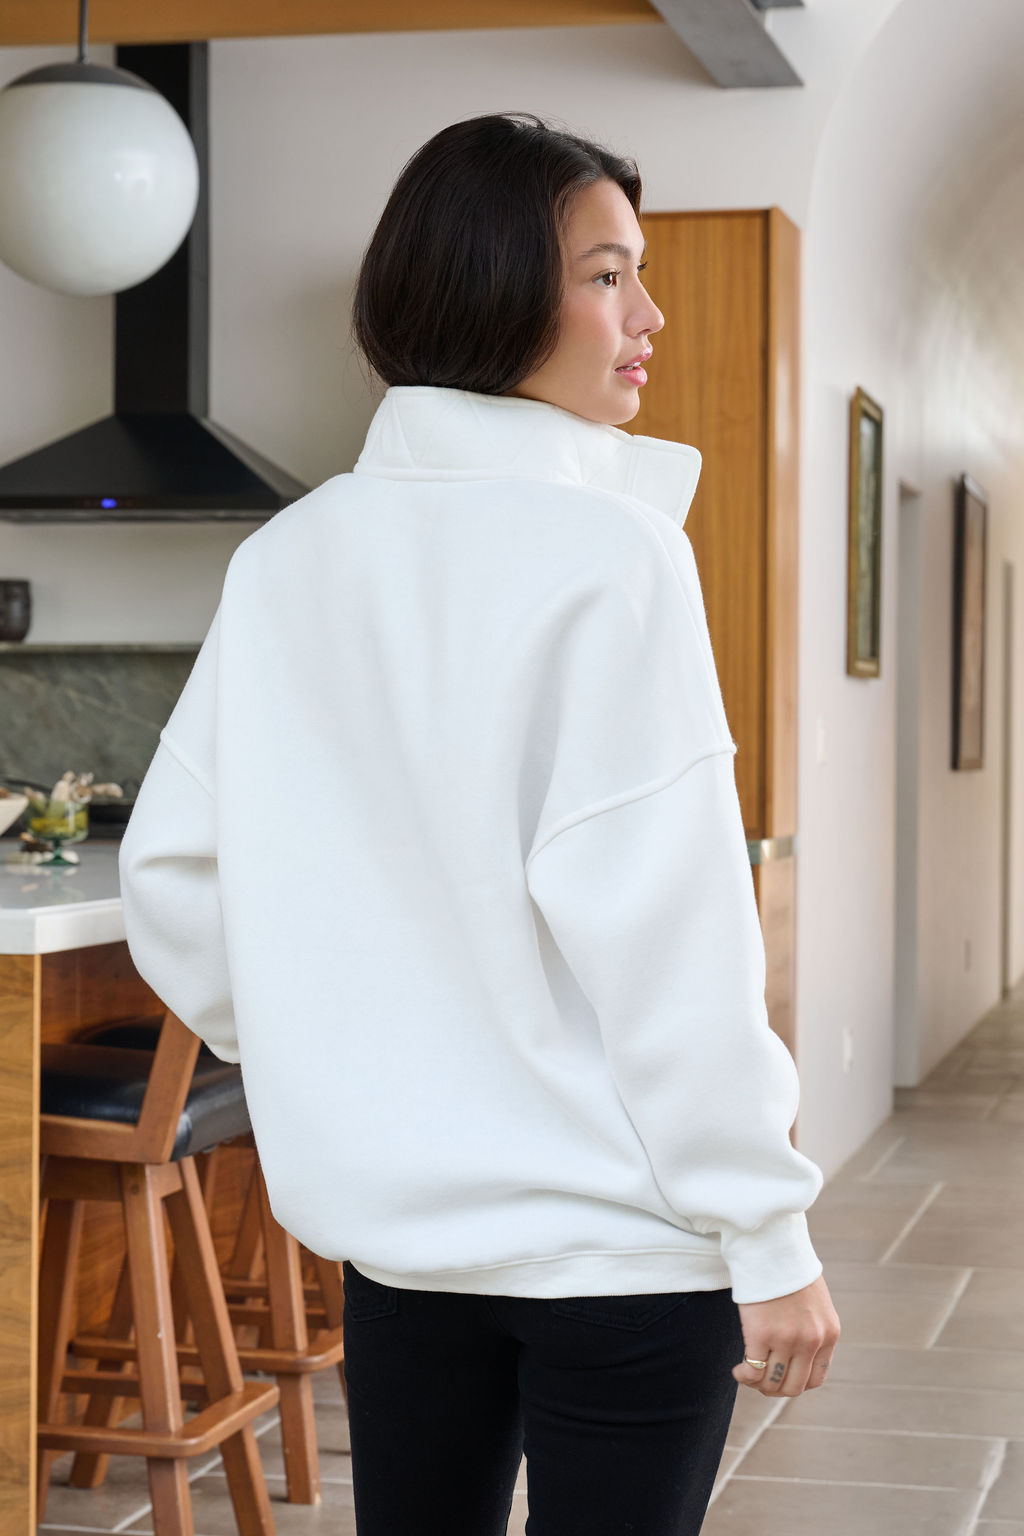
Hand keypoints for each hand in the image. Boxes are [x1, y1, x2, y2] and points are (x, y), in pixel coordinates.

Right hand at [733, 1275, 839, 1396]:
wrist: (772, 1244)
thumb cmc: (788, 1268)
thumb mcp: (815, 1302)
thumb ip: (812, 1327)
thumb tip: (797, 1352)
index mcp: (829, 1333)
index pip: (816, 1379)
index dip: (795, 1383)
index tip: (779, 1375)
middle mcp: (812, 1340)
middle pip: (794, 1386)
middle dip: (774, 1388)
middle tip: (759, 1379)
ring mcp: (788, 1339)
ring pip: (773, 1383)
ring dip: (757, 1384)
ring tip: (746, 1373)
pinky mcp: (762, 1333)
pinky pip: (754, 1371)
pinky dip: (744, 1376)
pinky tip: (738, 1369)